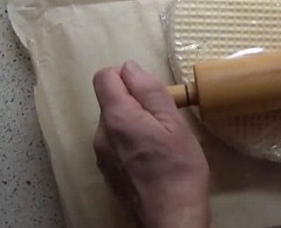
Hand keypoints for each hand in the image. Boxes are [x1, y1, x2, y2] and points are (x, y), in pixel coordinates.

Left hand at [92, 61, 209, 227]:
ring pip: (114, 122)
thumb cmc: (179, 168)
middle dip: (134, 101)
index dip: (127, 75)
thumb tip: (131, 68)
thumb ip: (150, 91)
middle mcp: (101, 134)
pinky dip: (130, 141)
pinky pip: (115, 143)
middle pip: (110, 100)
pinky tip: (151, 156)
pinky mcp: (107, 171)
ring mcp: (101, 155)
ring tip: (159, 140)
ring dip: (133, 122)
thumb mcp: (173, 123)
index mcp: (117, 118)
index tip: (149, 90)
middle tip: (163, 119)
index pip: (104, 77)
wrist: (172, 216)